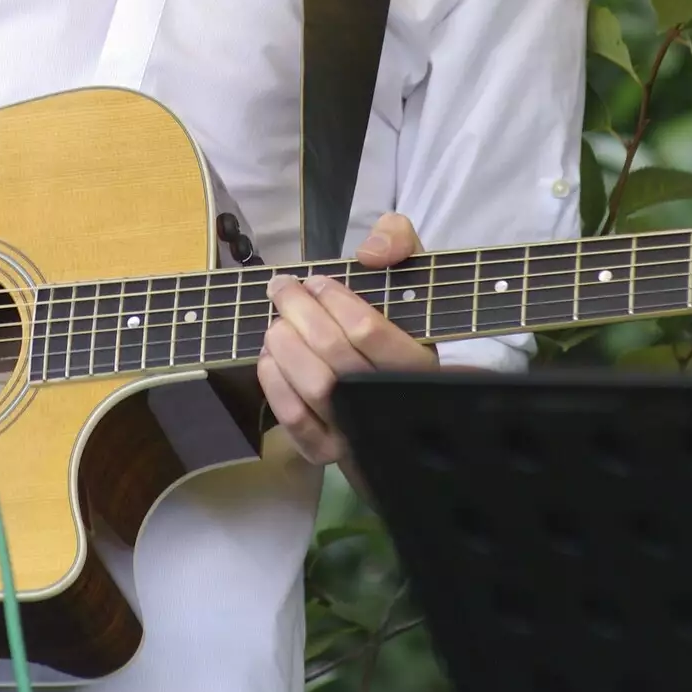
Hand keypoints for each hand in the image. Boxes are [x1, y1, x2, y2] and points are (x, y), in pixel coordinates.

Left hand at [257, 212, 436, 465]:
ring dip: (284, 345)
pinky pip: (297, 422)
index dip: (333, 299)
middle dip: (298, 313)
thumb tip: (369, 254)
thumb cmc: (403, 319)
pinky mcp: (332, 450)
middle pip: (333, 355)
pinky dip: (275, 386)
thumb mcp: (410, 268)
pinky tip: (270, 358)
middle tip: (281, 288)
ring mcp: (362, 431)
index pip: (368, 330)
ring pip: (314, 388)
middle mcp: (393, 402)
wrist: (405, 384)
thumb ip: (398, 241)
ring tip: (276, 322)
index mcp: (422, 361)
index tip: (315, 281)